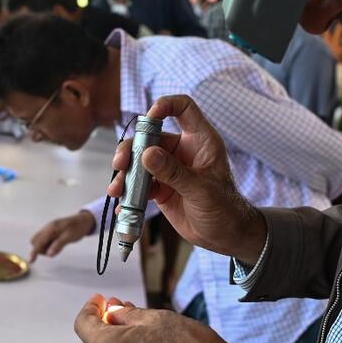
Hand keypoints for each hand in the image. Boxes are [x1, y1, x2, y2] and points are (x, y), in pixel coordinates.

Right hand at [29, 212, 94, 261]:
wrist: (82, 221)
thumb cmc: (77, 227)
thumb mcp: (69, 237)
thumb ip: (58, 245)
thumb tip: (49, 254)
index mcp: (51, 229)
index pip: (39, 242)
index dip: (34, 252)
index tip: (31, 260)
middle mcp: (47, 229)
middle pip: (35, 242)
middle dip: (41, 249)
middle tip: (56, 249)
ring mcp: (48, 231)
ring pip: (40, 242)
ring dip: (46, 248)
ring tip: (60, 245)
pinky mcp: (51, 233)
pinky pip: (45, 241)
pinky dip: (50, 246)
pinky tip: (59, 244)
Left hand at [75, 293, 237, 342]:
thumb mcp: (155, 318)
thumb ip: (126, 315)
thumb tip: (112, 313)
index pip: (83, 326)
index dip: (90, 309)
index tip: (100, 300)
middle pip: (97, 341)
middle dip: (107, 321)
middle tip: (122, 305)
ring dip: (120, 337)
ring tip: (141, 321)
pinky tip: (147, 341)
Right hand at [108, 95, 266, 264]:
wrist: (225, 236)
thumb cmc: (225, 208)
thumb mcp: (201, 190)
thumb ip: (174, 172)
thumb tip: (147, 154)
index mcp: (200, 141)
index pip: (183, 108)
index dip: (165, 106)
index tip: (148, 118)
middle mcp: (182, 151)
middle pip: (150, 137)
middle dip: (131, 149)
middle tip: (120, 164)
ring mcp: (169, 169)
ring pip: (139, 162)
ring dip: (125, 174)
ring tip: (116, 190)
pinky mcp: (160, 188)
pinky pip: (139, 186)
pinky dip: (128, 194)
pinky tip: (122, 206)